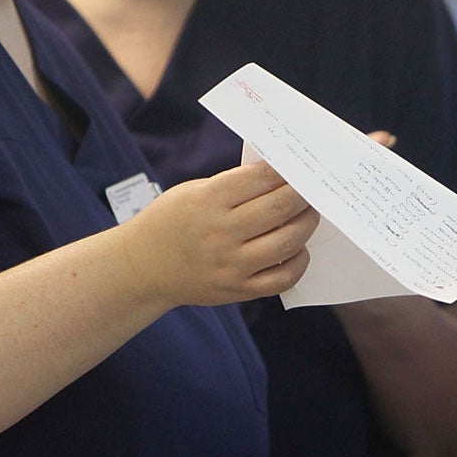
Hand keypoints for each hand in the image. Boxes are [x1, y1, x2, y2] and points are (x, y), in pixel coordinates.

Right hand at [119, 161, 318, 307]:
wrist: (143, 266)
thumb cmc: (173, 220)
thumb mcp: (193, 191)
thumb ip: (234, 185)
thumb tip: (282, 176)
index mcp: (207, 201)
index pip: (261, 178)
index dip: (286, 170)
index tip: (300, 166)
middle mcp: (220, 233)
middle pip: (281, 207)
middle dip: (305, 194)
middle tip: (313, 188)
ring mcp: (230, 265)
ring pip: (288, 242)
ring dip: (307, 224)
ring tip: (309, 214)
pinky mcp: (237, 290)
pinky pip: (283, 278)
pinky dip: (299, 262)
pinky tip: (298, 249)